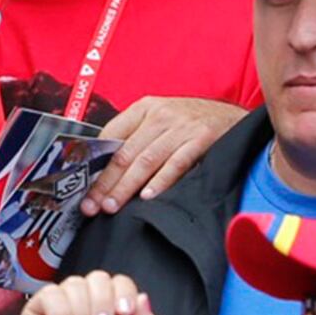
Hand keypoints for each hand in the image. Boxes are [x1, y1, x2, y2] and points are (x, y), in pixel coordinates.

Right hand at [11, 273, 161, 314]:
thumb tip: (143, 297)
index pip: (119, 283)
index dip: (123, 292)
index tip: (124, 312)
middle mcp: (85, 308)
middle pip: (98, 278)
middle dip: (102, 302)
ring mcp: (61, 308)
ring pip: (74, 284)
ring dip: (81, 313)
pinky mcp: (37, 312)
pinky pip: (50, 294)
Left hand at [82, 100, 244, 215]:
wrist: (234, 116)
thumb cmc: (191, 122)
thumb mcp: (161, 120)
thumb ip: (137, 138)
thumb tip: (105, 171)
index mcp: (144, 108)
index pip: (110, 135)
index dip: (93, 163)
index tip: (81, 185)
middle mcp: (160, 115)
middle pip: (124, 153)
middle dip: (105, 182)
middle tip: (92, 205)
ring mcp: (181, 127)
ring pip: (146, 160)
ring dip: (126, 186)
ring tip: (112, 206)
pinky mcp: (201, 139)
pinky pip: (176, 163)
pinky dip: (161, 181)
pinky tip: (148, 197)